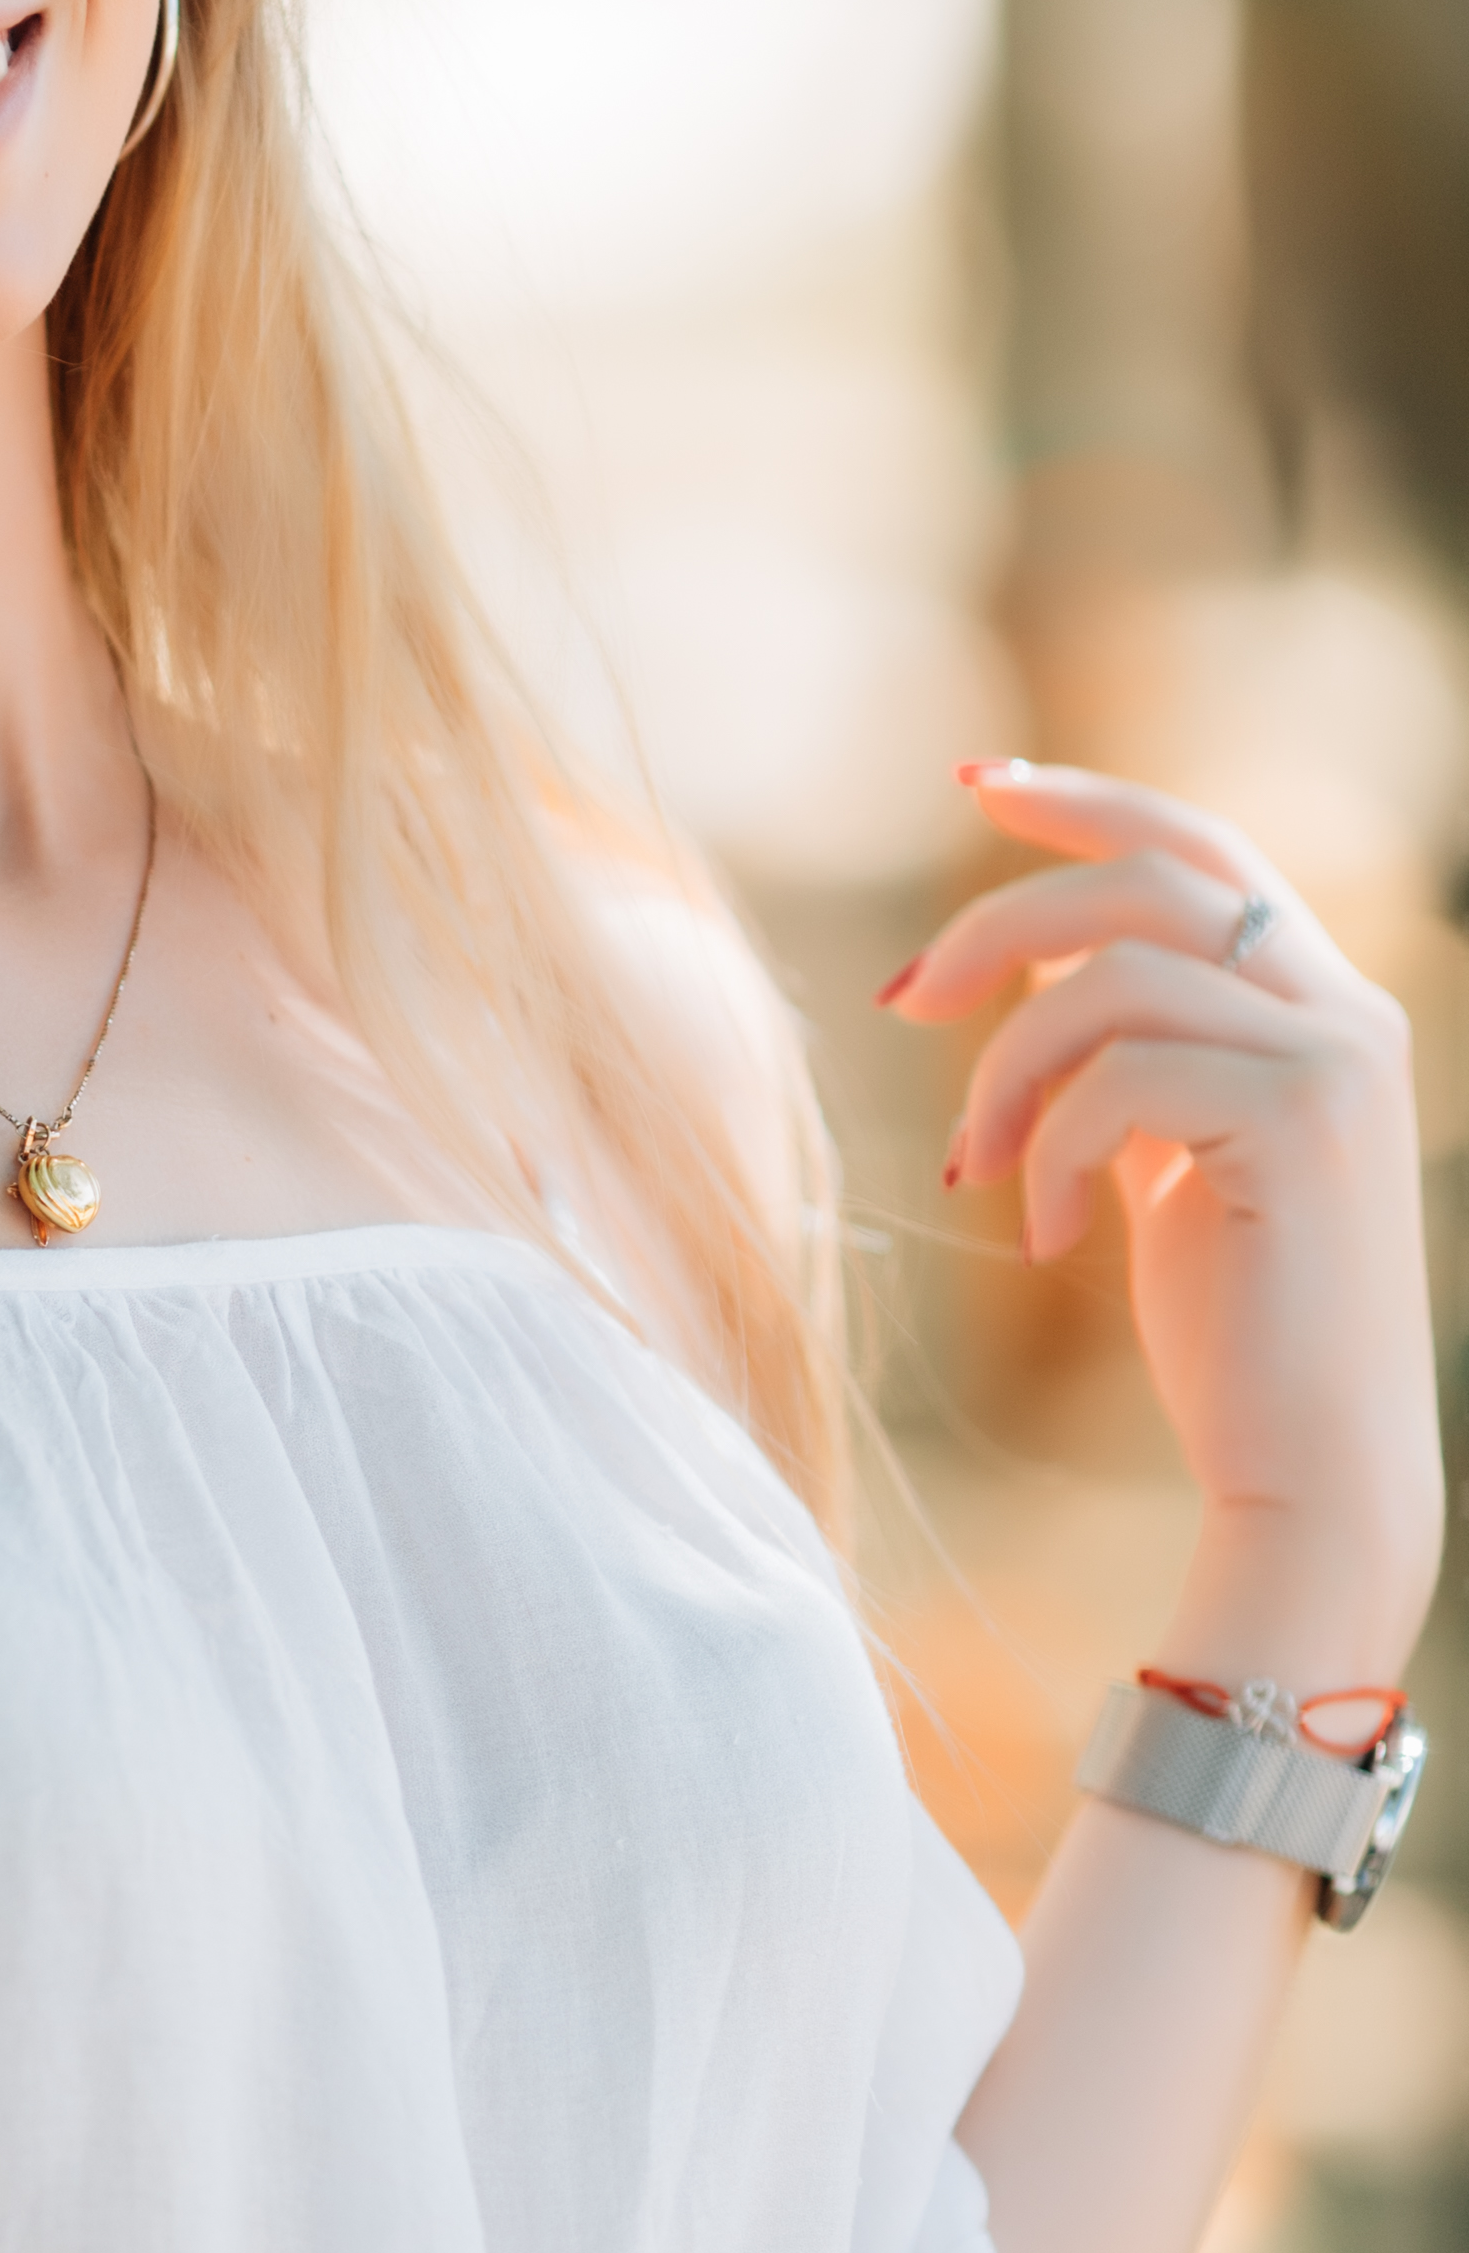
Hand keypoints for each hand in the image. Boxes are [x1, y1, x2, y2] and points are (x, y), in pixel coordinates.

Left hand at [881, 759, 1445, 1685]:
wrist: (1310, 1469)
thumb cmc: (1232, 1327)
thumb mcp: (1170, 1155)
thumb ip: (1132, 1052)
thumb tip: (1024, 963)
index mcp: (1323, 1003)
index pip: (1201, 848)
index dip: (1087, 801)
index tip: (974, 782)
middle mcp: (1352, 1009)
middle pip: (1148, 879)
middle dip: (998, 920)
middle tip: (900, 1000)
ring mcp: (1337, 1059)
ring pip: (1115, 976)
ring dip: (1005, 1066)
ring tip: (981, 1164)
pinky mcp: (1303, 1122)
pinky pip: (1120, 1077)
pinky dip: (1048, 1148)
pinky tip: (1040, 1235)